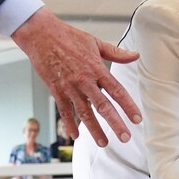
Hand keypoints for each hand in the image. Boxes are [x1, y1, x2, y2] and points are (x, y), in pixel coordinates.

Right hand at [12, 7, 141, 146]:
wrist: (41, 35)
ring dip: (94, 130)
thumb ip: (116, 53)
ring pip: (84, 113)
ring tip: (103, 143)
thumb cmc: (68, 37)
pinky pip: (64, 111)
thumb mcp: (95, 42)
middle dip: (115, 123)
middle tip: (125, 137)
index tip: (137, 118)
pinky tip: (76, 136)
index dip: (128, 105)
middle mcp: (84, 80)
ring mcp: (70, 87)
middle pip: (103, 106)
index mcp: (96, 69)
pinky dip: (70, 124)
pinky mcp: (56, 91)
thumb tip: (135, 55)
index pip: (117, 91)